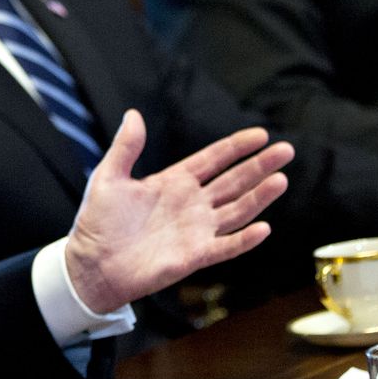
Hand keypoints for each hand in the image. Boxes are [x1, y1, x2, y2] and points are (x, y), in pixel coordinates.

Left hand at [65, 110, 291, 314]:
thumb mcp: (109, 177)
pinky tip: (264, 227)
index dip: (236, 147)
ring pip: (237, 210)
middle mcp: (191, 204)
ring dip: (259, 197)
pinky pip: (226, 246)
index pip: (213, 160)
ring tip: (281, 179)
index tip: (261, 134)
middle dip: (259, 166)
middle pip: (234, 182)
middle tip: (285, 150)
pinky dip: (244, 239)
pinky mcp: (194, 256)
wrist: (92, 264)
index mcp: (173, 182)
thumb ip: (126, 147)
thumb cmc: (98, 222)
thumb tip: (133, 114)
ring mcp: (196, 230)